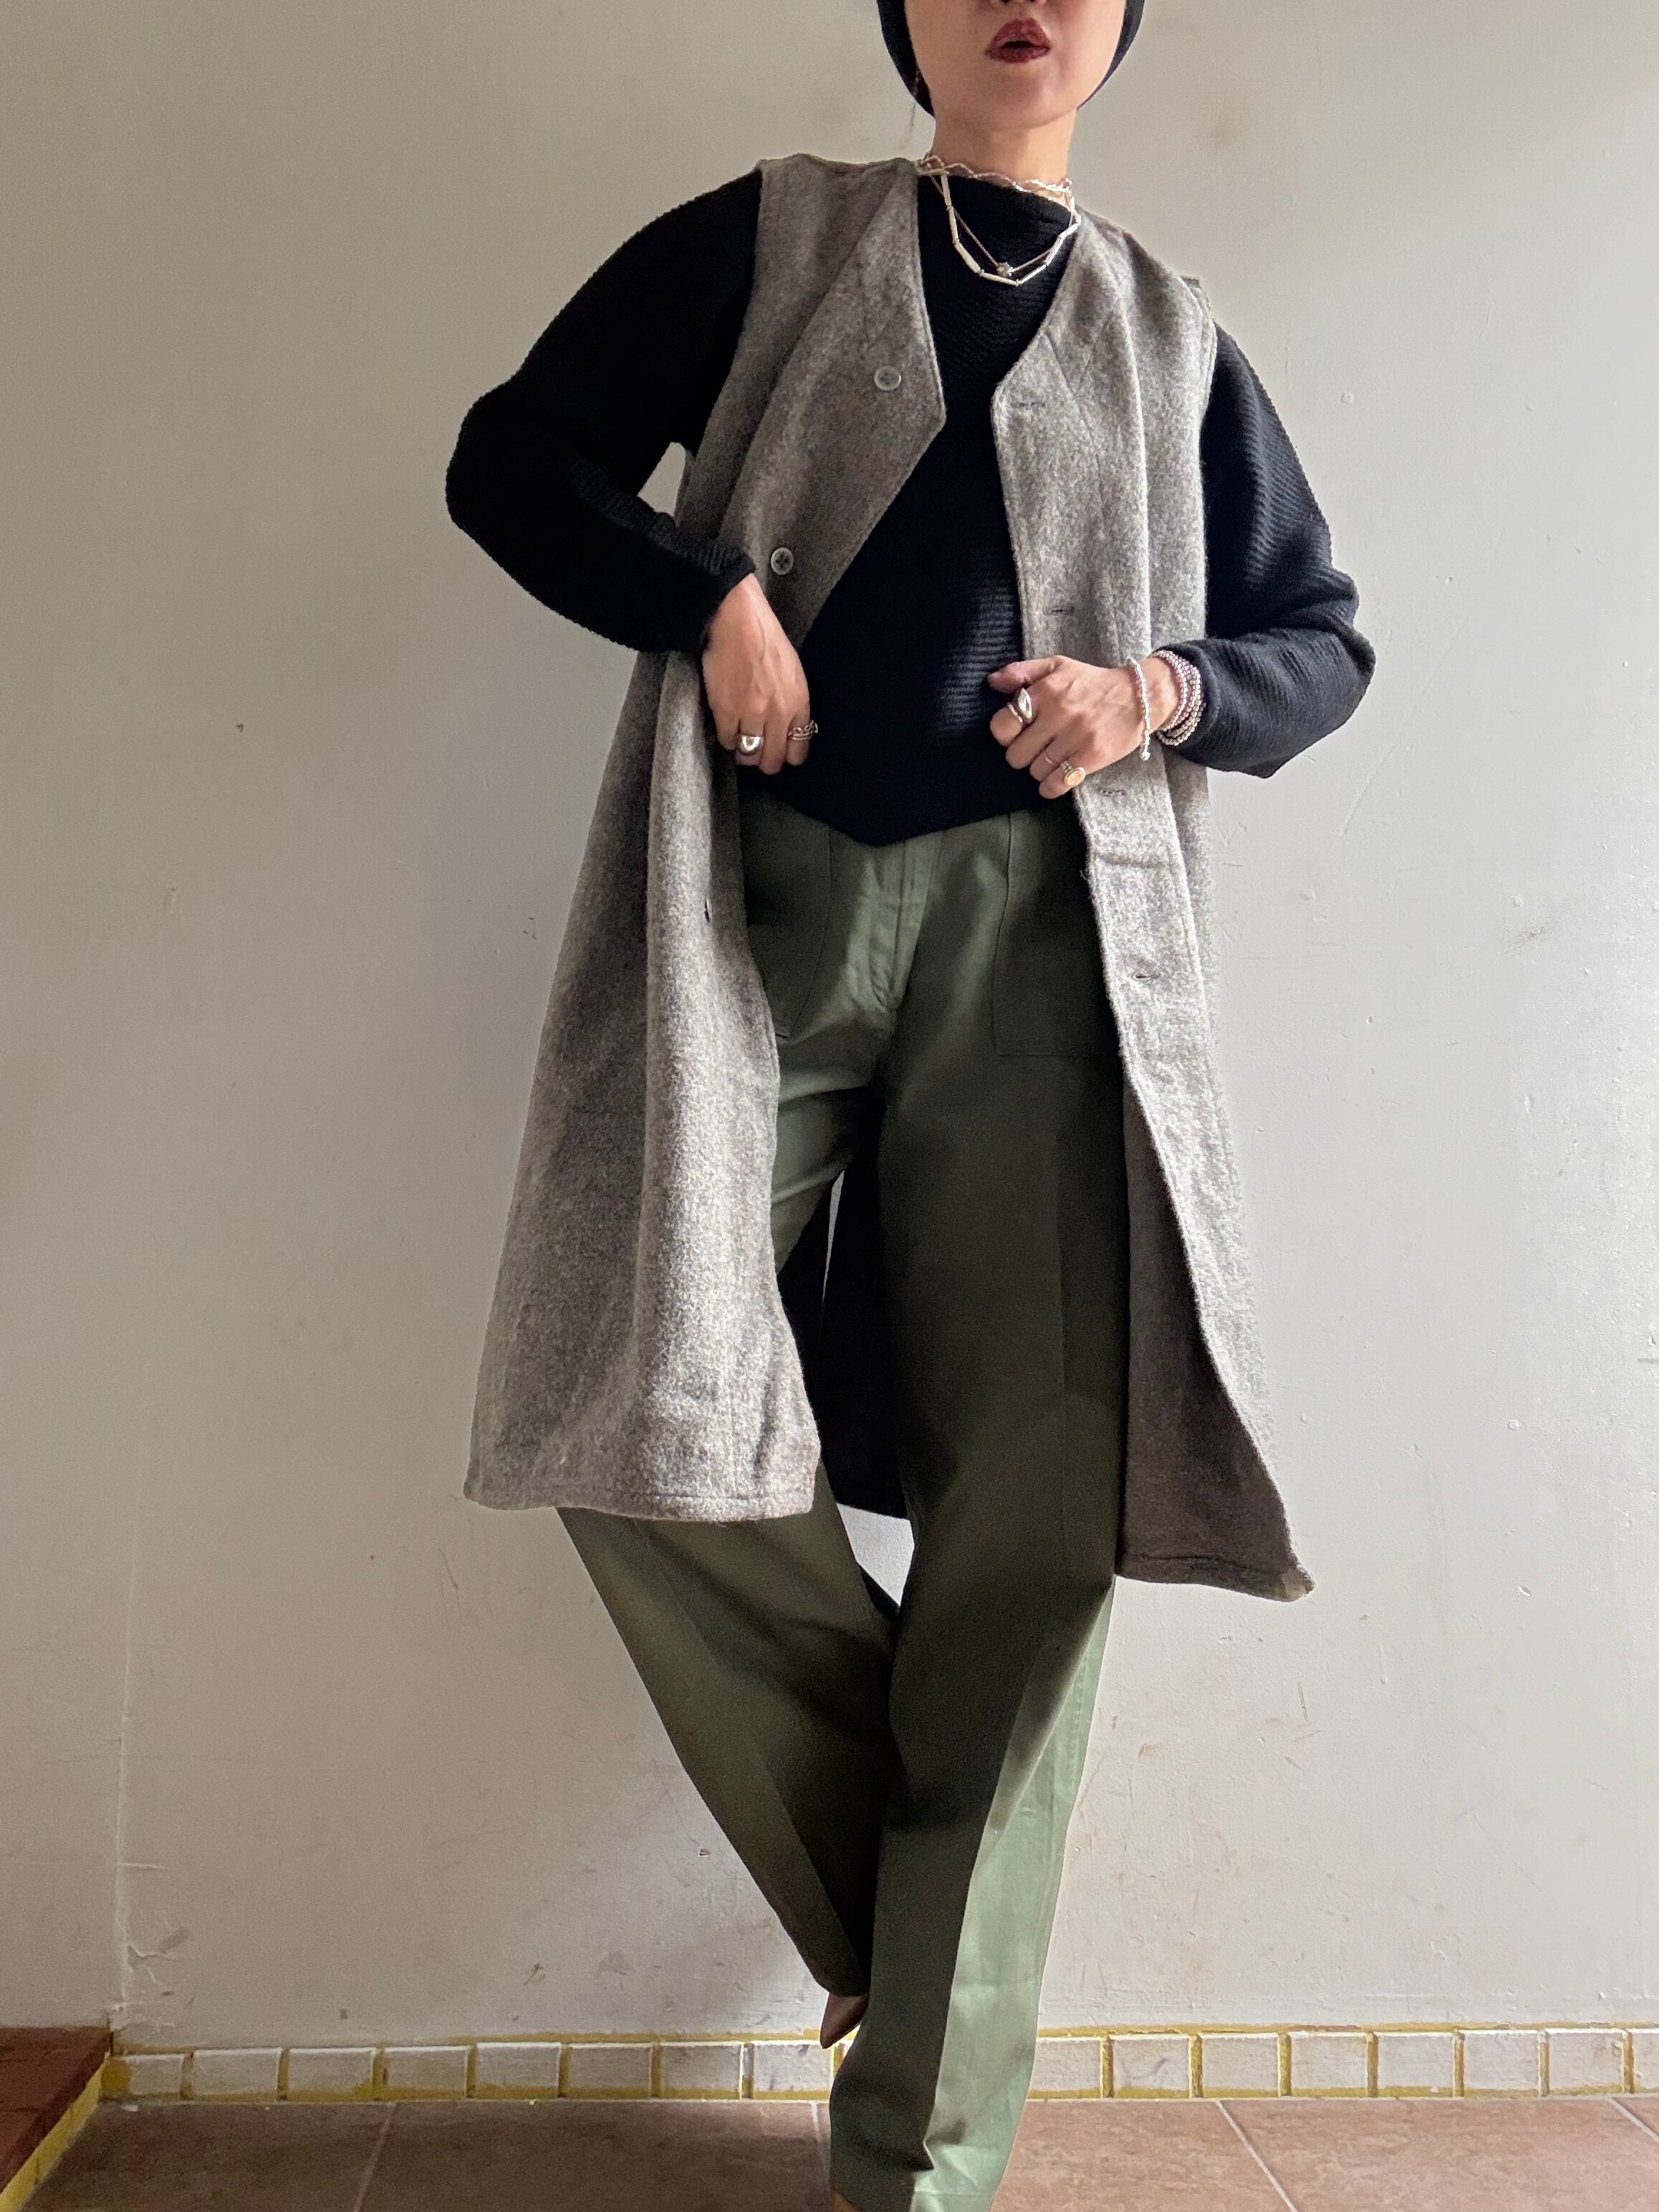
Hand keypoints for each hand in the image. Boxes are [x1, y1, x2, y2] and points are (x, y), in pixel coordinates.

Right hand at [701, 574, 812, 774]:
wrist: (738, 619)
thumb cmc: (765, 639)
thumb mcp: (793, 672)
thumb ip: (793, 704)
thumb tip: (787, 730)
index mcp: (799, 703)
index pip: (798, 752)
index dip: (785, 755)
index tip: (776, 750)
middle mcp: (779, 713)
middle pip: (773, 761)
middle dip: (763, 760)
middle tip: (755, 749)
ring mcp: (753, 714)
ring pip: (749, 756)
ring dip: (743, 751)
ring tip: (740, 737)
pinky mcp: (727, 711)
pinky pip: (727, 741)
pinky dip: (726, 736)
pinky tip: (727, 723)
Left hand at [987, 654, 1180, 795]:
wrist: (1140, 695)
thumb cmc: (1093, 683)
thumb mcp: (1058, 666)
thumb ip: (1022, 671)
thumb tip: (992, 682)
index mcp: (1045, 691)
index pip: (1003, 724)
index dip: (1004, 733)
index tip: (1016, 733)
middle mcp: (1058, 714)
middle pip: (1016, 754)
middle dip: (1022, 754)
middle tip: (1035, 748)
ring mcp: (1075, 737)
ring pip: (1035, 771)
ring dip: (1039, 769)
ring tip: (1051, 758)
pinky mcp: (1092, 756)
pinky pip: (1057, 784)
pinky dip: (1050, 787)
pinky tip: (1054, 780)